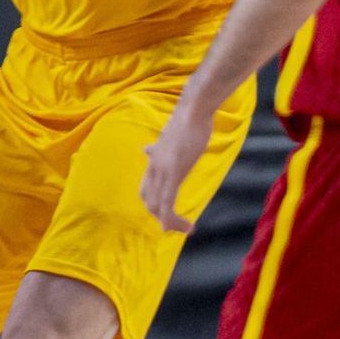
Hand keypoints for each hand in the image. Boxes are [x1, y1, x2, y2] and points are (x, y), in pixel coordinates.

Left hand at [140, 104, 213, 234]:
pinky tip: (186, 227)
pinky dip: (172, 218)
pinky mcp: (173, 171)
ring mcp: (162, 169)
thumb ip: (159, 149)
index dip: (154, 204)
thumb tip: (146, 149)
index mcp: (154, 159)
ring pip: (157, 205)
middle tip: (178, 226)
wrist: (194, 109)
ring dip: (171, 222)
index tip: (169, 214)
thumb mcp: (171, 137)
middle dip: (161, 216)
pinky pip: (168, 201)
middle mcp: (153, 166)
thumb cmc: (188, 120)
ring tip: (186, 229)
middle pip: (148, 200)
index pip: (146, 189)